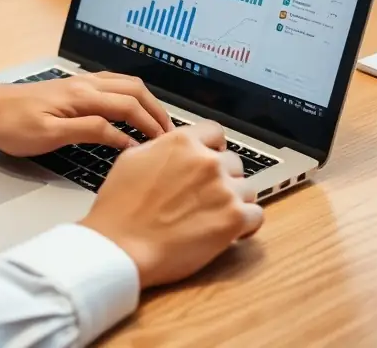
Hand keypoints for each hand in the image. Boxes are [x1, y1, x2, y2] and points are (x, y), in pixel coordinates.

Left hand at [0, 72, 172, 156]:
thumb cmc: (13, 125)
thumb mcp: (49, 135)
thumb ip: (88, 132)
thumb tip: (123, 136)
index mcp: (82, 96)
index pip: (128, 108)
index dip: (149, 128)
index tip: (163, 149)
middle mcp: (85, 84)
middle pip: (134, 90)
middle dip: (156, 111)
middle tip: (171, 136)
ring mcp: (80, 82)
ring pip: (125, 83)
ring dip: (146, 101)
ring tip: (158, 123)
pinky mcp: (74, 86)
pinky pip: (113, 83)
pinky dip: (131, 94)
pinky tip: (132, 108)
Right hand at [79, 121, 262, 287]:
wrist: (122, 245)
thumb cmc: (120, 207)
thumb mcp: (133, 158)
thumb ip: (162, 147)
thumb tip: (172, 148)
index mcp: (182, 142)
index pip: (215, 132)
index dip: (213, 147)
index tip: (211, 158)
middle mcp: (207, 161)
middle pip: (233, 162)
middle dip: (223, 177)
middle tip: (206, 195)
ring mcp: (223, 190)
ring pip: (247, 188)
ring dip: (234, 200)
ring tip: (214, 215)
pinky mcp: (233, 220)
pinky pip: (256, 215)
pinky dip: (246, 224)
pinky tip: (230, 231)